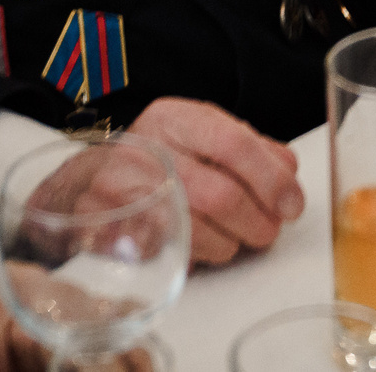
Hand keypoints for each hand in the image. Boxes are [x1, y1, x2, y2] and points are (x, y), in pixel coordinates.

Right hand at [31, 99, 303, 265]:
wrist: (82, 183)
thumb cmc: (155, 158)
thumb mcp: (199, 135)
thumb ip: (249, 148)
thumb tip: (288, 173)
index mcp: (174, 118)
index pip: (234, 144)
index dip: (271, 180)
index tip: (293, 205)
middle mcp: (145, 148)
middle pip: (220, 195)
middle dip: (257, 222)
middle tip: (268, 231)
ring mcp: (120, 191)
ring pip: (198, 233)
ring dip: (230, 245)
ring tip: (234, 239)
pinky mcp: (107, 232)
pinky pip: (167, 255)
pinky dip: (194, 258)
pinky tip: (199, 247)